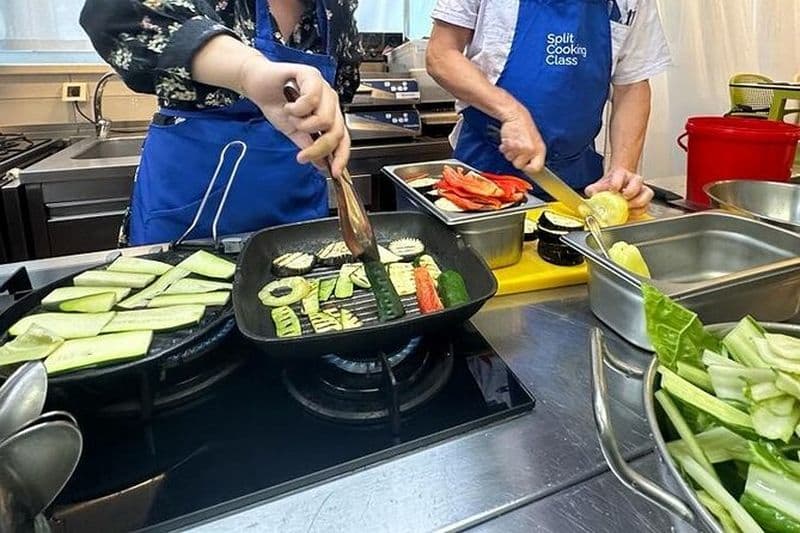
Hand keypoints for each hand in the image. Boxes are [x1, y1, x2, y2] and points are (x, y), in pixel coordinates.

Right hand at [238, 54, 349, 177]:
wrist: (256, 83)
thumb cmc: (275, 103)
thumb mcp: (293, 132)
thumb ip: (308, 145)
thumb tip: (322, 164)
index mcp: (329, 114)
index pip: (343, 138)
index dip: (341, 156)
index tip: (333, 172)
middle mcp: (330, 101)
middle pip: (336, 131)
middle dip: (318, 148)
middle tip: (302, 156)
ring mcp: (323, 88)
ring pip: (325, 119)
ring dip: (303, 125)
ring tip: (291, 118)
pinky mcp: (311, 75)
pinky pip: (311, 100)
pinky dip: (296, 109)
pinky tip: (289, 106)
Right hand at [498, 106, 546, 174]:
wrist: (516, 115)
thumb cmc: (523, 128)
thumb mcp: (533, 143)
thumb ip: (532, 156)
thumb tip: (528, 168)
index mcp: (541, 150)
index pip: (536, 168)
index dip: (528, 168)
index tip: (523, 164)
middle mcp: (534, 150)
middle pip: (520, 166)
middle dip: (515, 158)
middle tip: (516, 148)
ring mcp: (525, 148)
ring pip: (511, 160)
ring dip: (509, 152)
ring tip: (512, 142)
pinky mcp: (516, 145)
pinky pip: (506, 152)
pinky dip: (504, 148)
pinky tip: (508, 140)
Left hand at [585, 167, 653, 216]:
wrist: (617, 185)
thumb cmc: (610, 185)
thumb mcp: (599, 186)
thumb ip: (593, 189)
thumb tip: (591, 193)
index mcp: (621, 174)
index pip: (620, 175)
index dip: (617, 182)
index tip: (612, 189)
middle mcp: (633, 180)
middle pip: (637, 181)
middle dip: (631, 191)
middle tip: (624, 198)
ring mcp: (641, 189)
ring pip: (647, 193)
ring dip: (639, 202)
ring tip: (629, 208)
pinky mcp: (644, 200)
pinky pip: (647, 205)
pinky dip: (640, 211)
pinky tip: (631, 213)